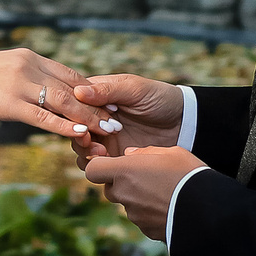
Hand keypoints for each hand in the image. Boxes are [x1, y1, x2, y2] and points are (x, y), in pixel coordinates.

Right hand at [0, 49, 103, 141]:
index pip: (69, 73)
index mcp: (27, 58)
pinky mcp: (8, 102)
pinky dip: (64, 125)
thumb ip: (21, 80)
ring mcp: (18, 83)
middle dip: (98, 103)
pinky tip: (80, 134)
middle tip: (119, 118)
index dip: (92, 89)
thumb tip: (38, 93)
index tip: (109, 103)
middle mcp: (27, 66)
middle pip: (72, 85)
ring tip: (109, 130)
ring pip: (63, 100)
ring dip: (89, 116)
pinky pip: (43, 116)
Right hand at [66, 74, 182, 163]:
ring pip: (80, 148)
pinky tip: (110, 161)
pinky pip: (96, 164)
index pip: (72, 104)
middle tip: (91, 140)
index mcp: (97, 96)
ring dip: (85, 152)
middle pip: (72, 128)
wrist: (184, 122)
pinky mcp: (114, 155)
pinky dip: (97, 165)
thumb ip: (107, 91)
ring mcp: (104, 137)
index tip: (83, 122)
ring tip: (102, 152)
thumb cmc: (160, 98)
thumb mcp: (135, 89)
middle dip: (77, 136)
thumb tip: (78, 93)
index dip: (72, 115)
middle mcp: (95, 117)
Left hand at [82, 146, 206, 240]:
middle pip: (110, 189)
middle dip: (121, 183)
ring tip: (163, 192)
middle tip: (144, 177)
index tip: (114, 164)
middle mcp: (125, 194)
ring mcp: (134, 214)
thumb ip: (145, 152)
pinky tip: (168, 207)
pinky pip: (141, 219)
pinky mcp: (146, 230)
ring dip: (137, 198)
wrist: (208, 211)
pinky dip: (149, 213)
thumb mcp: (171, 152)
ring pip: (127, 204)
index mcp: (125, 171)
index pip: (93, 169)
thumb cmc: (189, 175)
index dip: (100, 166)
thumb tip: (129, 154)